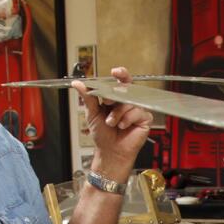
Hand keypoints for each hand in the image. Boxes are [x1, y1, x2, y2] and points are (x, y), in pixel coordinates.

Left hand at [72, 66, 153, 181]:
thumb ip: (88, 97)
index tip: (115, 71)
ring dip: (118, 113)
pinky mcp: (145, 119)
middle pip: (127, 88)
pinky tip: (123, 126)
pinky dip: (128, 119)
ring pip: (130, 102)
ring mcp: (137, 110)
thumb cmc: (103, 135)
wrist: (109, 151)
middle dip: (115, 94)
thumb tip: (78, 84)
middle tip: (106, 103)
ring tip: (112, 123)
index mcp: (116, 98)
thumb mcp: (92, 113)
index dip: (120, 74)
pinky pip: (138, 112)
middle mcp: (127, 102)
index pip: (120, 82)